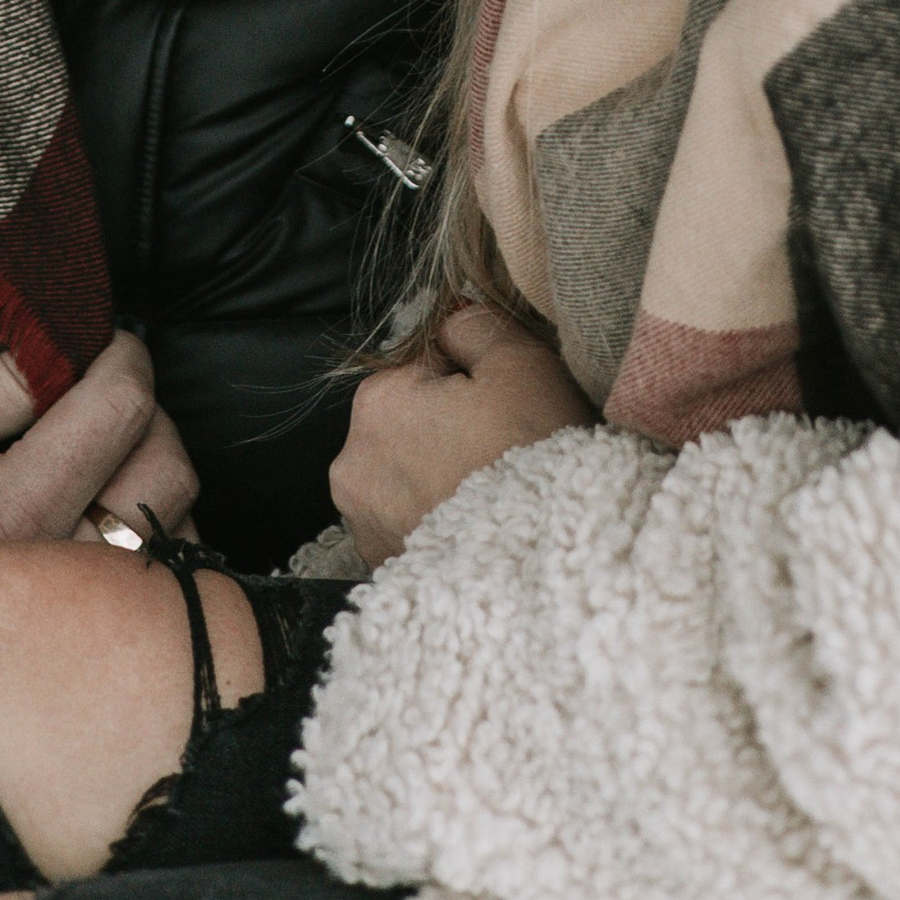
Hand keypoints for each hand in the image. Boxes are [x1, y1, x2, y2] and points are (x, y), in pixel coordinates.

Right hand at [0, 332, 194, 636]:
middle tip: (90, 393)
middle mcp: (54, 575)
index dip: (118, 354)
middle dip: (141, 411)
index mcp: (13, 511)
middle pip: (167, 468)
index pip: (123, 408)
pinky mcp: (69, 643)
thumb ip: (0, 378)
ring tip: (85, 454)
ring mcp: (66, 619)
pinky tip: (90, 511)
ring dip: (145, 473)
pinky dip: (141, 535)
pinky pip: (154, 586)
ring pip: (174, 527)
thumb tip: (78, 348)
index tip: (97, 342)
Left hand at [329, 304, 592, 570]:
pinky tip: (479, 528)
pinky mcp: (382, 569)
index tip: (506, 404)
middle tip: (505, 450)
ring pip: (409, 470)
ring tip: (494, 495)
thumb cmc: (534, 462)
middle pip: (411, 418)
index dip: (474, 375)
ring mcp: (363, 524)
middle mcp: (353, 464)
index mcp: (377, 402)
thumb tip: (451, 320)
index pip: (426, 360)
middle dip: (451, 426)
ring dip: (442, 474)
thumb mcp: (519, 363)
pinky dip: (438, 519)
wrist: (546, 580)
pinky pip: (411, 521)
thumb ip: (475, 325)